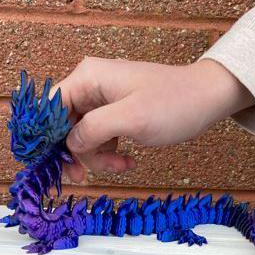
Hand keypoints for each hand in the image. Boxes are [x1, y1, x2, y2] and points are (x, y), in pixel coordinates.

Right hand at [54, 57, 254, 182]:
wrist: (208, 100)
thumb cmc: (174, 103)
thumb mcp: (131, 119)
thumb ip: (93, 130)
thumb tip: (68, 144)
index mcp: (88, 77)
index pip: (49, 107)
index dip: (46, 136)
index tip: (52, 163)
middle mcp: (91, 85)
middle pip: (63, 125)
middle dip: (75, 152)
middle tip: (83, 177)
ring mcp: (103, 100)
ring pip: (81, 136)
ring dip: (97, 157)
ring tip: (122, 166)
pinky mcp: (115, 113)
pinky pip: (99, 138)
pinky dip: (109, 153)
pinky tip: (127, 161)